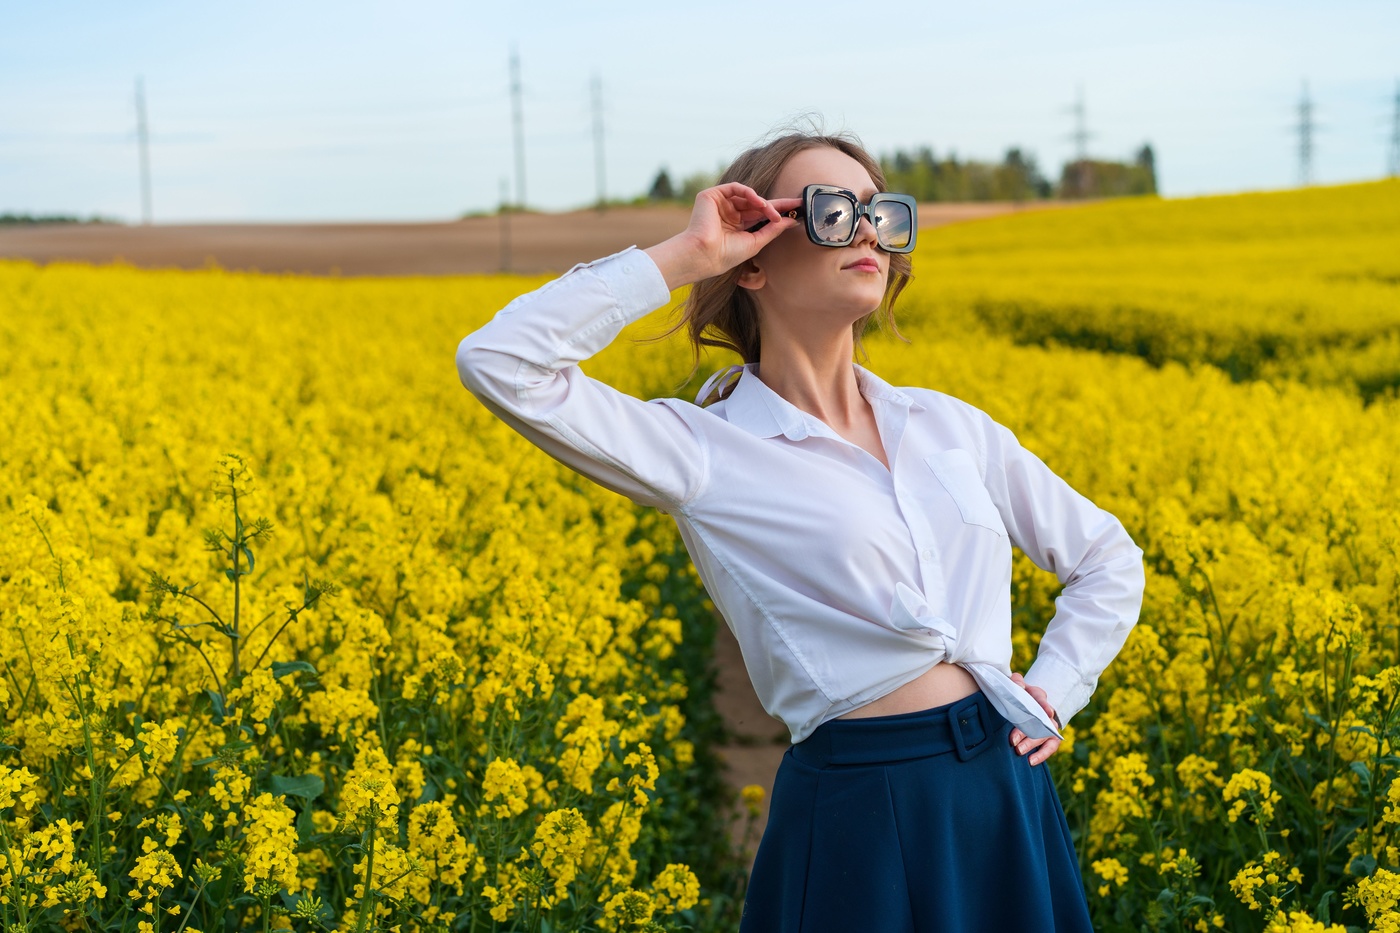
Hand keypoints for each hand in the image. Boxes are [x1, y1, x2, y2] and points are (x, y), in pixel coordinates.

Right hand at [643, 183, 801, 289]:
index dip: (779, 211)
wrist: (705, 255)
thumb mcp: (756, 241)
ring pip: (748, 196)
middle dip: (777, 205)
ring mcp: (721, 204)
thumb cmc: (726, 254)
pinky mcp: (712, 196)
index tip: (798, 209)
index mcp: (737, 226)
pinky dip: (749, 193)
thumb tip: (792, 220)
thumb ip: (773, 229)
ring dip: (764, 203)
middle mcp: (729, 214)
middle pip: (757, 204)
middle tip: (796, 204)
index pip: (761, 214)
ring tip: (774, 213)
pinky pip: (735, 188)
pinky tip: (760, 202)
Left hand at [1008, 671, 1061, 766]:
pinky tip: (1031, 761)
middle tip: (1013, 740)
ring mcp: (1049, 726)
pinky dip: (1042, 755)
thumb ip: (1016, 682)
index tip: (1047, 712)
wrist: (1024, 704)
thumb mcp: (1015, 684)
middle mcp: (1047, 712)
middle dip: (1027, 731)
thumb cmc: (1018, 694)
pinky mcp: (1049, 738)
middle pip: (1041, 722)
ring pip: (1047, 736)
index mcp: (1037, 696)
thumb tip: (1018, 686)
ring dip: (1032, 744)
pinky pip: (1050, 748)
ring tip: (1019, 751)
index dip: (1044, 704)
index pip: (1041, 698)